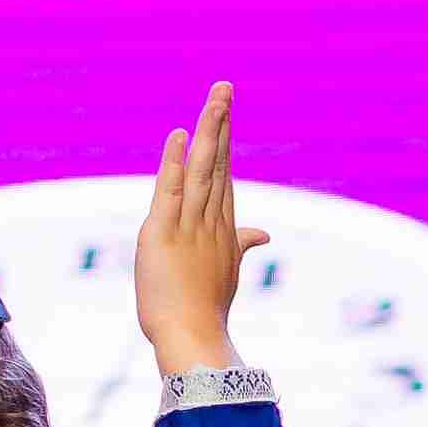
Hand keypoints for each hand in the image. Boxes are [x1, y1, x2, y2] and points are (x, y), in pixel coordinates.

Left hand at [136, 80, 270, 375]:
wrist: (193, 339)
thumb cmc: (206, 312)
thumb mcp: (225, 272)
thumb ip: (241, 244)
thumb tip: (263, 232)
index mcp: (223, 229)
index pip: (223, 176)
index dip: (224, 142)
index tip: (224, 112)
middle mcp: (211, 222)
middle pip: (218, 163)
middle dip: (221, 123)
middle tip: (224, 87)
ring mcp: (190, 226)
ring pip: (202, 169)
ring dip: (208, 131)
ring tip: (215, 97)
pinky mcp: (164, 234)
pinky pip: (171, 191)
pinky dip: (175, 162)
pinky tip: (180, 134)